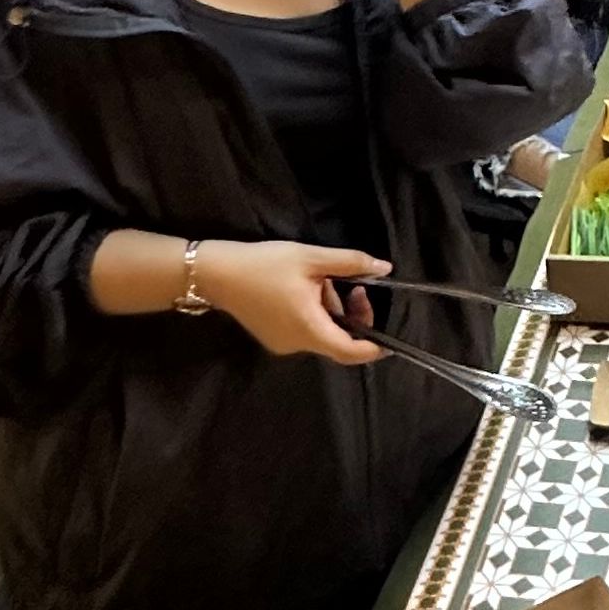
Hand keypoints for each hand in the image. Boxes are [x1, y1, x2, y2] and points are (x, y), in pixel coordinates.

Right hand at [195, 240, 389, 362]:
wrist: (216, 273)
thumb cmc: (265, 264)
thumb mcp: (311, 258)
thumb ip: (350, 263)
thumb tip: (384, 269)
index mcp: (309, 328)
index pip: (350, 352)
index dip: (374, 349)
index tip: (392, 342)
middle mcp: (298, 344)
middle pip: (339, 341)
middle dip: (355, 316)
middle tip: (355, 287)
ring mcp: (283, 344)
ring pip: (323, 334)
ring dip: (334, 312)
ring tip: (323, 281)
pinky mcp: (273, 338)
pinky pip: (306, 332)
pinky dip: (317, 315)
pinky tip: (306, 291)